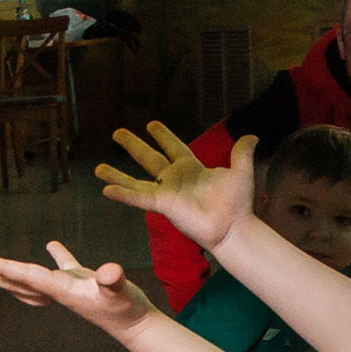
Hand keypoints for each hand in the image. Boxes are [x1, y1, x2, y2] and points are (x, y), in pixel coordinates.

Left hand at [0, 240, 149, 334]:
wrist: (138, 327)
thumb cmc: (128, 312)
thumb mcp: (123, 294)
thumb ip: (113, 282)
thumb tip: (108, 272)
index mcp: (64, 291)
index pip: (29, 277)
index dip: (6, 268)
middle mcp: (60, 291)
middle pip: (20, 282)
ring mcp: (69, 288)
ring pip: (32, 280)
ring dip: (10, 272)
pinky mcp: (84, 283)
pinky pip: (62, 268)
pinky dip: (54, 257)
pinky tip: (49, 245)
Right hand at [96, 123, 255, 250]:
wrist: (234, 227)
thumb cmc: (237, 205)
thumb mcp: (242, 172)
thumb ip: (243, 153)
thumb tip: (253, 136)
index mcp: (191, 169)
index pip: (173, 147)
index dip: (163, 136)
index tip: (151, 124)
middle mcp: (175, 180)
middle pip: (149, 158)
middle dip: (133, 145)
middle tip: (117, 133)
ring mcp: (167, 193)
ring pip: (136, 181)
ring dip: (117, 174)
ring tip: (97, 168)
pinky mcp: (163, 205)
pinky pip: (138, 198)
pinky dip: (123, 193)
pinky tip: (106, 189)